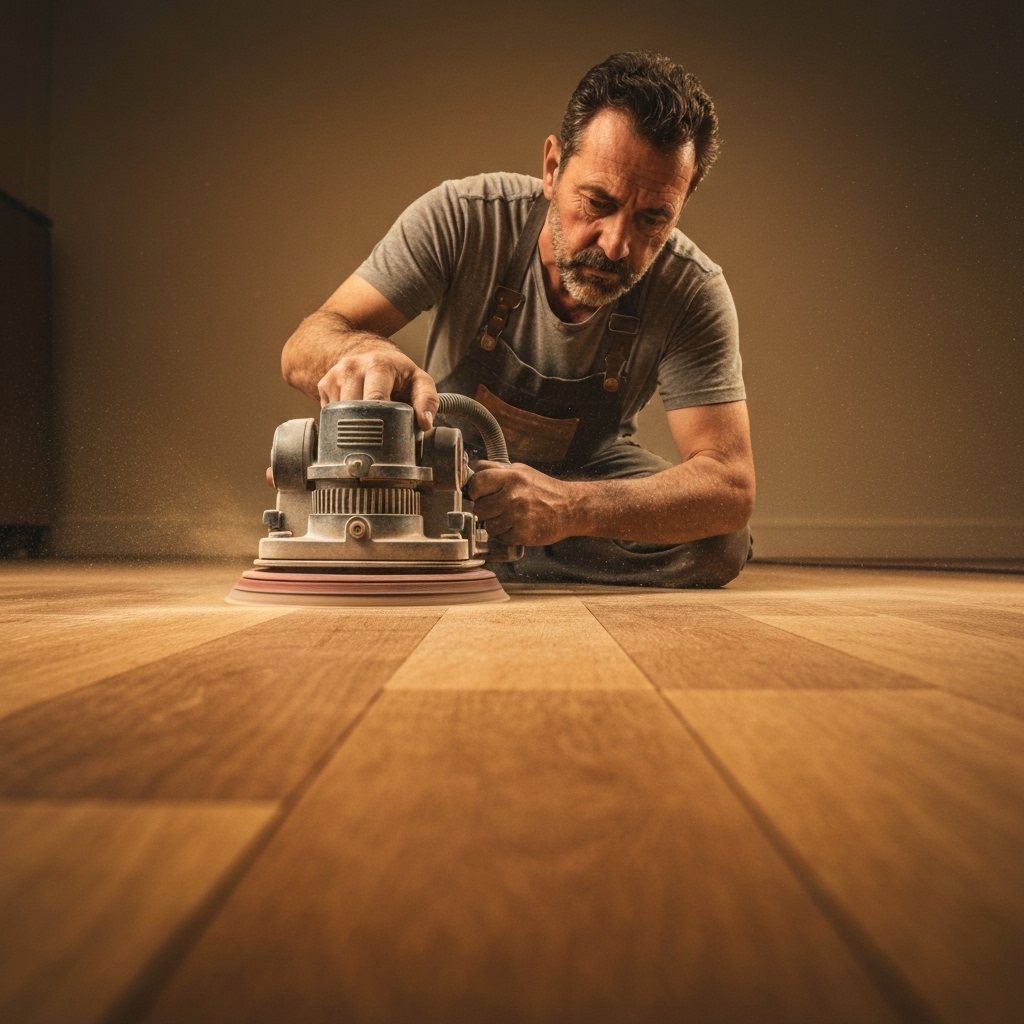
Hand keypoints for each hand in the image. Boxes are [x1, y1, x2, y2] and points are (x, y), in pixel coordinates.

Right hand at [317, 340, 437, 429]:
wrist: (372, 354)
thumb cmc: (399, 374)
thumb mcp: (419, 382)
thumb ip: (428, 400)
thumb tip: (425, 423)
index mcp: (378, 365)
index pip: (374, 399)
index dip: (379, 421)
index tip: (385, 436)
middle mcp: (352, 367)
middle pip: (353, 409)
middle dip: (364, 428)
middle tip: (376, 441)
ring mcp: (335, 375)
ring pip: (337, 414)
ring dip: (351, 425)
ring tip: (365, 428)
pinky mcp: (324, 384)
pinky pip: (328, 413)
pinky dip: (339, 421)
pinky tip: (352, 418)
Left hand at [467, 461, 578, 545]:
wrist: (571, 508)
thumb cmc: (544, 489)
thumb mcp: (522, 471)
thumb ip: (497, 470)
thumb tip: (473, 471)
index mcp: (512, 477)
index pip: (476, 483)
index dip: (475, 490)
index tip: (479, 494)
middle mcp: (514, 496)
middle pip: (479, 508)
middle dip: (485, 510)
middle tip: (497, 508)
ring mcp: (518, 516)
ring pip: (488, 526)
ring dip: (495, 524)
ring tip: (510, 518)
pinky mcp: (523, 534)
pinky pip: (501, 538)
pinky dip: (506, 535)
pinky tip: (517, 526)